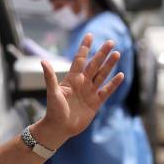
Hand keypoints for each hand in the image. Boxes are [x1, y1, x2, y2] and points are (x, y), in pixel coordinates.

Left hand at [32, 34, 123, 148]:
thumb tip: (43, 61)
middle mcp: (82, 83)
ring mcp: (90, 92)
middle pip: (94, 65)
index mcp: (72, 79)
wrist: (60, 128)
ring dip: (109, 65)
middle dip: (102, 54)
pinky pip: (106, 91)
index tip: (90, 35)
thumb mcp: (52, 92)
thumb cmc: (53, 110)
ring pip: (102, 75)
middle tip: (111, 42)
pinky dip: (113, 84)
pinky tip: (120, 75)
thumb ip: (50, 77)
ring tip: (117, 54)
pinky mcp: (96, 103)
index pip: (80, 60)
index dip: (84, 48)